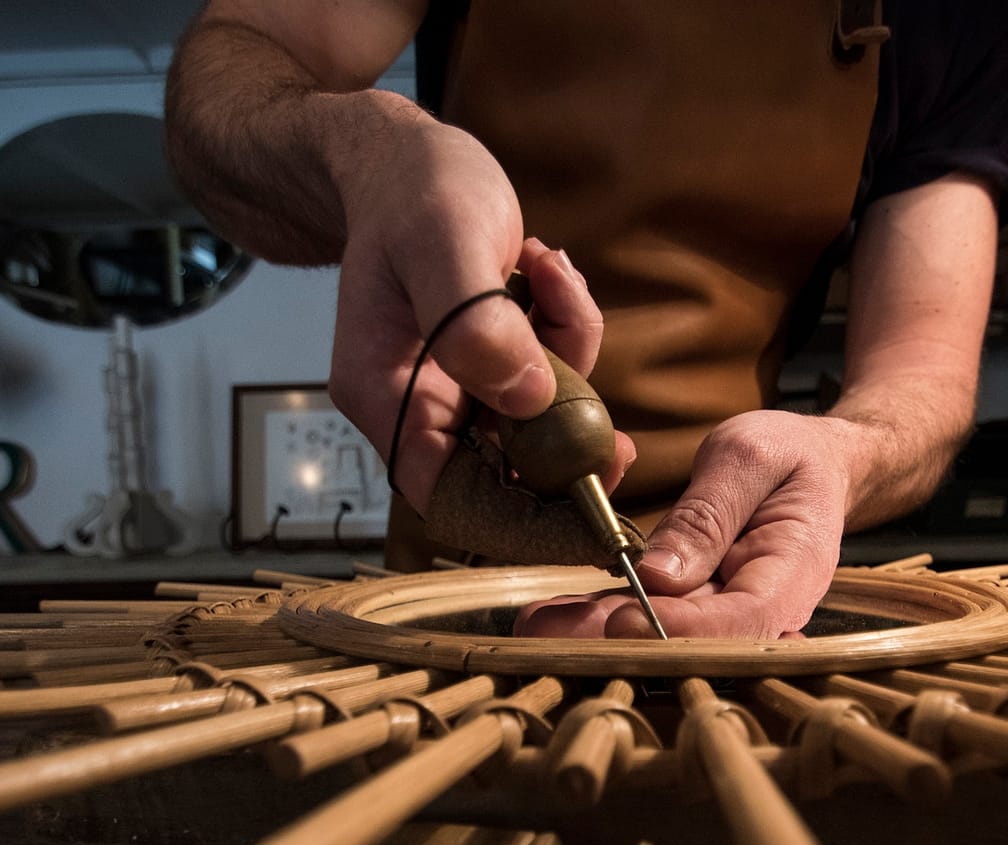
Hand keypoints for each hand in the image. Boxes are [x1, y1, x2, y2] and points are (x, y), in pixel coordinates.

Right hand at [325, 119, 628, 512]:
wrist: (406, 157)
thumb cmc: (412, 190)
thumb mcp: (443, 239)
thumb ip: (477, 323)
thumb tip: (530, 401)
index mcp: (387, 398)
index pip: (452, 499)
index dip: (519, 523)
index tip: (589, 516)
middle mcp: (421, 406)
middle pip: (505, 479)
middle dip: (569, 458)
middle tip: (621, 443)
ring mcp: (461, 389)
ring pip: (542, 423)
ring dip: (569, 359)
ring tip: (550, 277)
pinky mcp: (498, 365)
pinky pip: (554, 375)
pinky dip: (568, 327)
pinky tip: (547, 267)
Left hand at [517, 410, 893, 638]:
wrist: (811, 467)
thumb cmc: (789, 455)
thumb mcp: (750, 458)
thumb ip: (707, 514)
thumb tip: (659, 577)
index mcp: (795, 573)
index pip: (743, 619)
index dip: (685, 628)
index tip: (627, 619)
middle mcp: (766, 611)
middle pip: (695, 643)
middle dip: (621, 643)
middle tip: (554, 635)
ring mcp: (729, 616)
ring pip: (663, 638)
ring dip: (598, 636)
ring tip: (537, 626)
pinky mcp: (697, 608)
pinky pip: (649, 617)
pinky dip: (600, 617)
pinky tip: (552, 616)